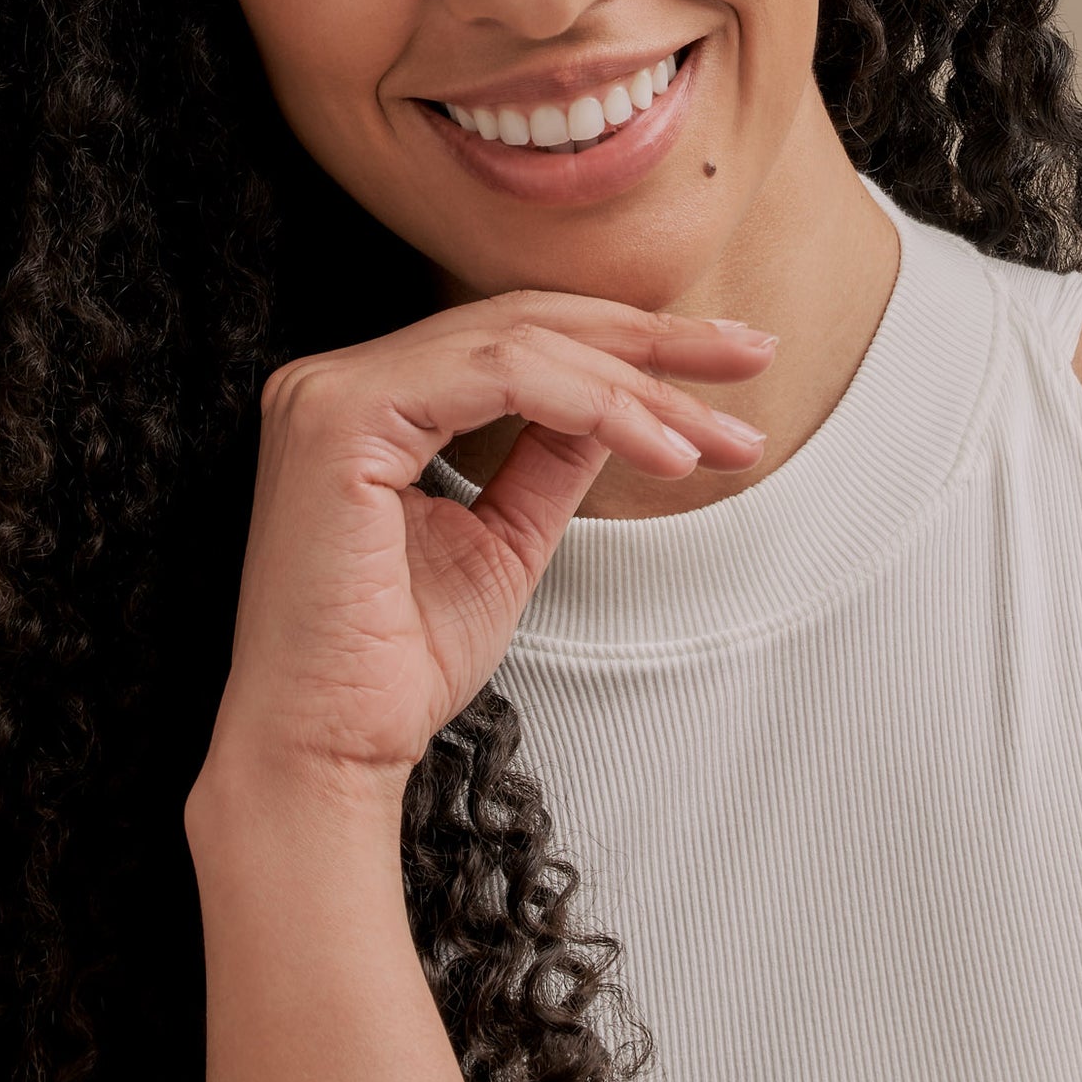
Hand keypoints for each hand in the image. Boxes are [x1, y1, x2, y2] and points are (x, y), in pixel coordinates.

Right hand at [193, 291, 775, 798]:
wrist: (326, 758)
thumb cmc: (397, 670)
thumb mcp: (504, 543)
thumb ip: (551, 459)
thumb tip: (626, 401)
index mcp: (370, 400)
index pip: (516, 339)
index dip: (626, 345)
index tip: (726, 369)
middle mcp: (339, 379)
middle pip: (526, 323)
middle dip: (651, 341)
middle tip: (754, 355)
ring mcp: (331, 391)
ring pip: (524, 343)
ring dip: (640, 385)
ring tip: (719, 435)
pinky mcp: (341, 417)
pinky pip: (499, 377)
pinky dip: (596, 405)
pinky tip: (663, 451)